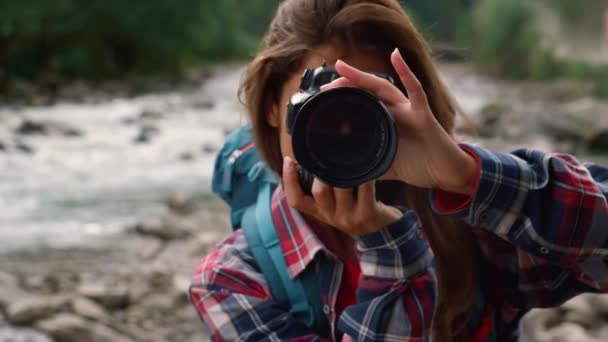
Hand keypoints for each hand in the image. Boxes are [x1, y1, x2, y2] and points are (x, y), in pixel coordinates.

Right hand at [282, 156, 402, 235]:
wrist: (381, 233)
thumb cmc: (355, 209)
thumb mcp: (334, 204)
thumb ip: (323, 187)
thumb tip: (312, 159)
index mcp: (319, 212)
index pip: (296, 200)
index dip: (289, 181)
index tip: (288, 160)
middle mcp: (331, 216)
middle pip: (319, 191)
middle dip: (323, 172)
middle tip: (330, 158)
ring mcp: (349, 217)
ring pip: (341, 187)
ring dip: (345, 171)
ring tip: (350, 158)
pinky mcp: (367, 215)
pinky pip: (365, 190)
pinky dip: (367, 177)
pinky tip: (369, 169)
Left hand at [320, 49, 477, 194]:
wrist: (444, 173)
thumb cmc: (417, 166)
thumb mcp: (385, 167)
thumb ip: (367, 167)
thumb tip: (344, 176)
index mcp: (384, 122)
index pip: (359, 106)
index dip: (341, 101)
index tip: (320, 100)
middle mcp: (394, 111)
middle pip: (366, 93)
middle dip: (345, 86)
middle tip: (324, 86)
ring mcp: (407, 109)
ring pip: (382, 87)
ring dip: (362, 78)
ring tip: (342, 68)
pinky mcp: (423, 113)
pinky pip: (414, 89)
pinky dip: (406, 71)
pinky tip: (396, 54)